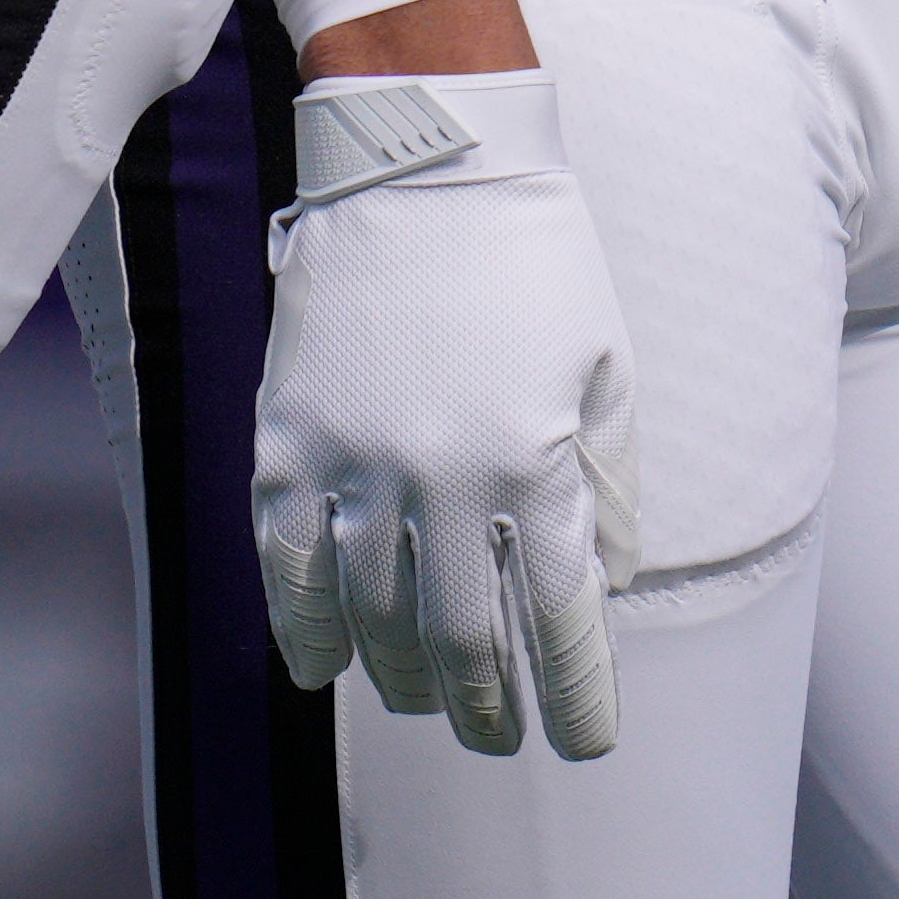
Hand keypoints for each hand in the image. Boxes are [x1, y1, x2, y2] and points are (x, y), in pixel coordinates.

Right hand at [251, 69, 637, 759]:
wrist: (423, 157)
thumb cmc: (534, 258)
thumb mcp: (606, 367)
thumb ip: (610, 485)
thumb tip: (607, 586)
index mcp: (537, 463)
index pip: (560, 625)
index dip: (575, 700)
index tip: (583, 742)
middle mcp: (445, 480)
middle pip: (464, 646)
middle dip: (490, 711)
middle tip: (501, 737)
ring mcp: (357, 463)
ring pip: (374, 622)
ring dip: (406, 681)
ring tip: (429, 701)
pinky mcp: (289, 440)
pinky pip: (289, 567)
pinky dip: (305, 630)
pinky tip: (323, 665)